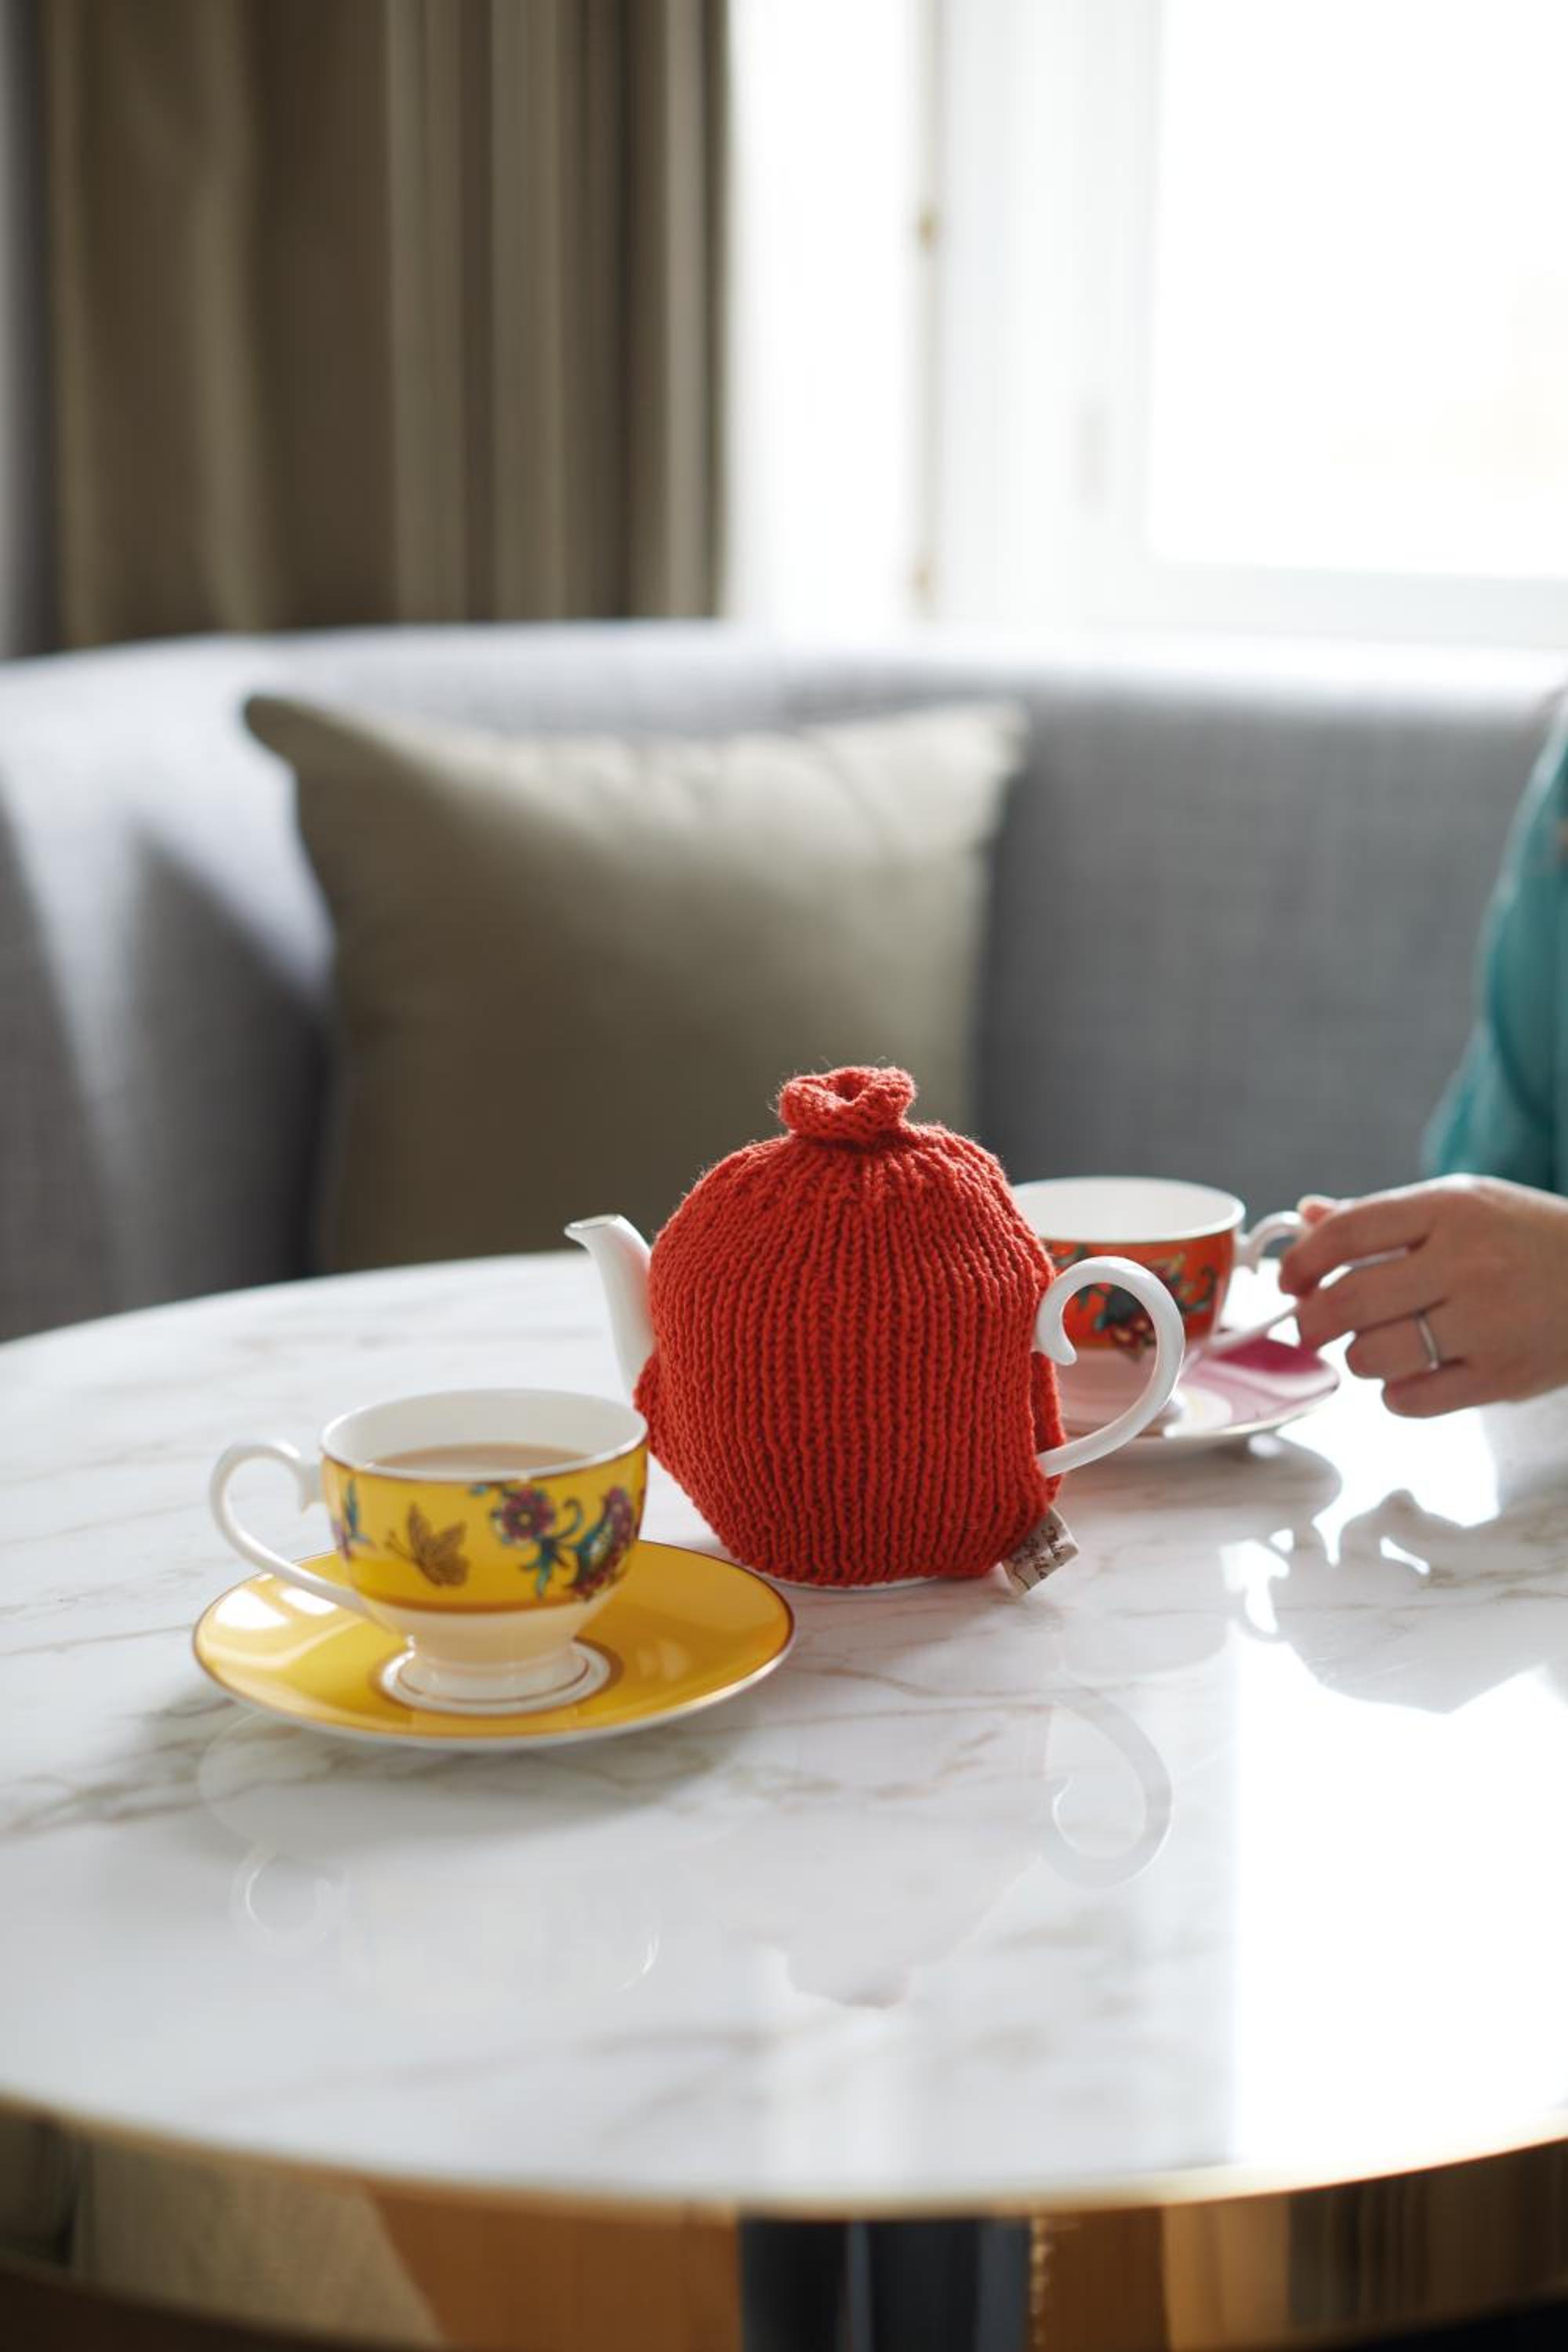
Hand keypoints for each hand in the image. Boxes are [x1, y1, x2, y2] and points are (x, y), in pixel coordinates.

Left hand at [1278, 1176, 1567, 1417]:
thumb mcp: (1462, 1206)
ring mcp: (1487, 1322)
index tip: (1290, 1281)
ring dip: (1356, 1358)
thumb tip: (1307, 1217)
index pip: (1348, 1233)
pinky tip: (1407, 1377)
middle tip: (1309, 1328)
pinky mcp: (1501, 1376)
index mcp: (1449, 1210)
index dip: (1302, 1261)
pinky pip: (1412, 1400)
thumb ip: (1381, 1216)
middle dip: (1311, 1321)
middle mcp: (1467, 1263)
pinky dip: (1394, 1395)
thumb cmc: (1524, 1240)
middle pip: (1350, 1301)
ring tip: (1373, 1347)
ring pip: (1375, 1355)